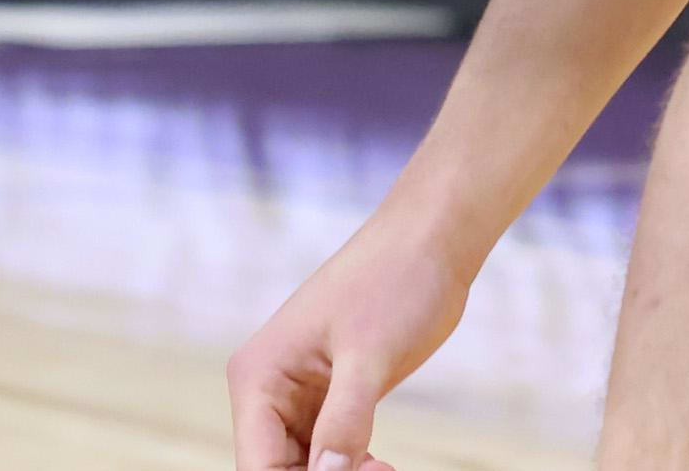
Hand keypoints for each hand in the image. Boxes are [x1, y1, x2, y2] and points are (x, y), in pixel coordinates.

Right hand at [229, 217, 472, 470]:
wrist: (431, 241)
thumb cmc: (396, 281)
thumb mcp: (370, 356)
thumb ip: (344, 421)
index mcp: (258, 377)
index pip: (259, 466)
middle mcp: (267, 391)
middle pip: (277, 470)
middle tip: (381, 470)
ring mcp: (298, 396)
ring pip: (304, 467)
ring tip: (386, 467)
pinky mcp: (331, 398)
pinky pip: (329, 452)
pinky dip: (352, 468)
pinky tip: (383, 466)